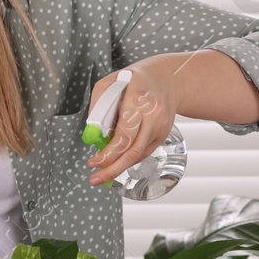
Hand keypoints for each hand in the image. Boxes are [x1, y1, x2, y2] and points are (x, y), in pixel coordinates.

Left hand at [85, 58, 181, 185]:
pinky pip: (143, 152)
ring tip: (101, 174)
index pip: (124, 134)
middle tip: (95, 179)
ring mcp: (161, 127)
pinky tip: (117, 161)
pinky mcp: (163, 134)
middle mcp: (153, 115)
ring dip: (119, 167)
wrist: (167, 79)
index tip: (93, 161)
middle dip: (112, 169)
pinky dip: (128, 159)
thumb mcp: (109, 84)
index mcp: (138, 100)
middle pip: (133, 151)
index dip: (108, 153)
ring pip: (138, 155)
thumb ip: (98, 108)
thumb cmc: (134, 80)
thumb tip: (92, 135)